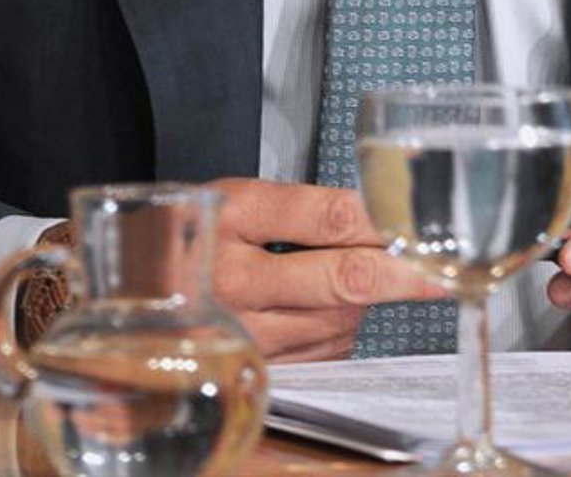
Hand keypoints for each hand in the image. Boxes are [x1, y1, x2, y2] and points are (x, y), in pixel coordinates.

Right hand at [210, 177, 446, 359]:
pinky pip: (320, 352)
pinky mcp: (250, 370)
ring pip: (338, 319)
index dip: (386, 221)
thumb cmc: (191, 237)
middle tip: (442, 274)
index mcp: (233, 215)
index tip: (423, 226)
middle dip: (402, 275)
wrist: (128, 295)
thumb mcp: (234, 200)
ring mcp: (242, 333)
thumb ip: (299, 209)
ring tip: (352, 276)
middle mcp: (236, 278)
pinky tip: (325, 311)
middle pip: (343, 278)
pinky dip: (337, 331)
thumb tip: (378, 220)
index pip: (329, 216)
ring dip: (363, 301)